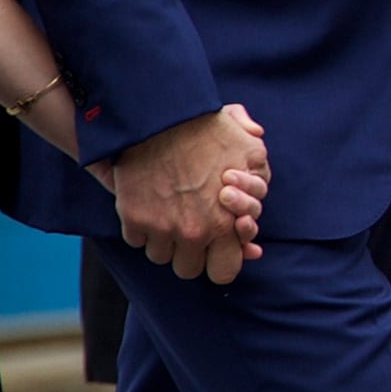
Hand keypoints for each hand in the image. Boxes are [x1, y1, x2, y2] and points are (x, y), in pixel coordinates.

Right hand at [107, 103, 268, 283]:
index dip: (222, 262)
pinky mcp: (133, 218)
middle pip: (188, 269)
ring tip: (169, 214)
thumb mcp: (250, 151)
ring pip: (160, 256)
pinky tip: (150, 207)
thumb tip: (252, 210)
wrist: (163, 119)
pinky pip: (136, 240)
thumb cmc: (211, 133)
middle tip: (191, 232)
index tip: (217, 249)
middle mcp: (193, 233)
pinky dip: (141, 229)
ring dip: (164, 241)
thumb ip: (257, 180)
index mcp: (226, 225)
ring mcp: (160, 228)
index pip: (225, 272)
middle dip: (191, 254)